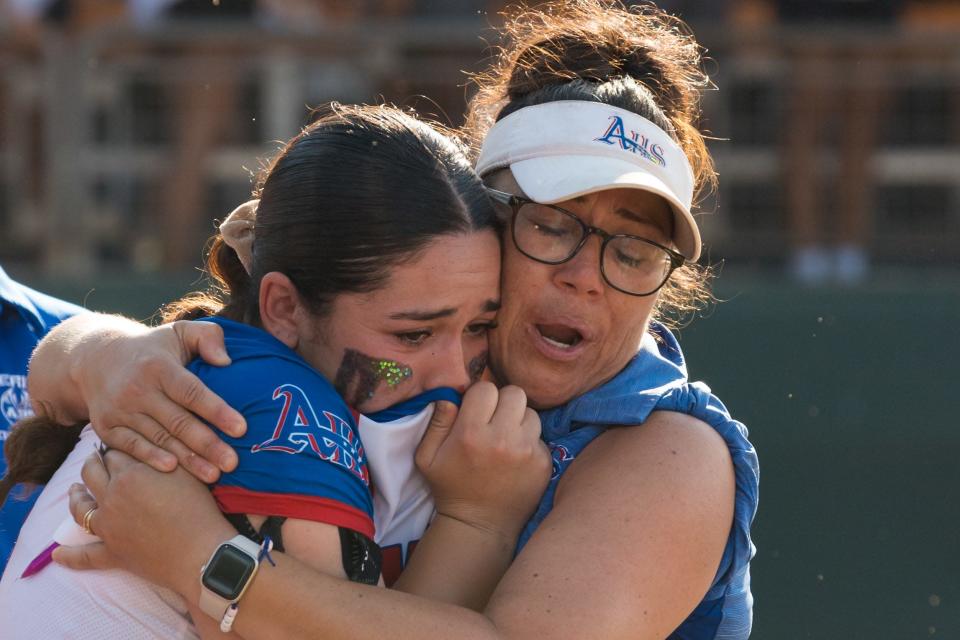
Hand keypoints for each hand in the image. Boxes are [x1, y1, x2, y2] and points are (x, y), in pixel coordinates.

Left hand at [53, 450, 233, 596]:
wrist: (200, 552)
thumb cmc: (200, 510)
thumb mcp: (188, 473)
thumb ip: (169, 455)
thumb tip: (157, 444)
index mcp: (131, 473)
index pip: (116, 452)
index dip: (118, 448)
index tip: (120, 446)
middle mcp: (112, 496)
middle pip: (92, 473)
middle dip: (93, 463)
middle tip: (95, 458)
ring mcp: (107, 526)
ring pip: (80, 508)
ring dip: (74, 497)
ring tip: (73, 490)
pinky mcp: (112, 552)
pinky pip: (85, 555)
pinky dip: (69, 556)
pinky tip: (57, 555)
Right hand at [76, 320, 244, 481]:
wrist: (96, 359)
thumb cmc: (154, 349)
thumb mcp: (180, 331)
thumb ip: (208, 336)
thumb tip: (226, 361)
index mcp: (159, 366)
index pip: (192, 392)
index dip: (217, 411)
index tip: (242, 429)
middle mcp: (137, 389)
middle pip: (178, 421)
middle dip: (207, 444)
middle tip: (233, 463)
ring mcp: (120, 410)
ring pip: (159, 439)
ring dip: (187, 459)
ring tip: (213, 475)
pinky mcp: (107, 427)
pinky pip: (132, 447)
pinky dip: (151, 459)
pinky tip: (173, 471)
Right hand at [415, 382, 550, 538]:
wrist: (480, 526)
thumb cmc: (451, 487)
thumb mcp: (427, 456)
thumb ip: (436, 421)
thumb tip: (449, 395)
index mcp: (471, 432)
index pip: (486, 388)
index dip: (480, 396)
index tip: (476, 411)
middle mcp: (503, 438)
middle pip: (515, 393)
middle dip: (503, 402)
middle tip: (495, 419)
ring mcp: (527, 451)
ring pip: (531, 413)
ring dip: (519, 420)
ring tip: (507, 438)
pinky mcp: (545, 463)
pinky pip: (540, 437)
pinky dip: (529, 442)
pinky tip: (516, 457)